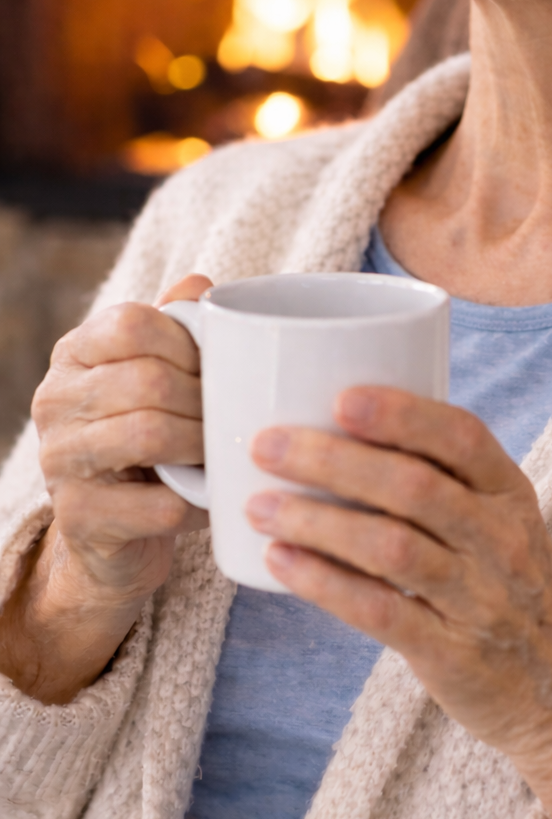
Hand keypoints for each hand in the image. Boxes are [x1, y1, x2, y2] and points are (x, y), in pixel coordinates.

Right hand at [0, 274, 210, 703]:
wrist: (115, 534)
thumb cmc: (147, 437)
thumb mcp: (158, 372)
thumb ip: (176, 324)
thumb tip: (201, 284)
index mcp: (75, 353)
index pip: (130, 322)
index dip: (187, 342)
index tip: (214, 367)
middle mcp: (55, 400)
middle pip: (147, 379)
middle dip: (203, 398)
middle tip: (229, 416)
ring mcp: (59, 460)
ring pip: (148, 434)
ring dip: (200, 444)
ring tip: (219, 450)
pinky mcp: (77, 518)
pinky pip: (155, 503)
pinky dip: (194, 501)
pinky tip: (204, 497)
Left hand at [247, 389, 551, 818]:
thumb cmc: (511, 584)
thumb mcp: (502, 520)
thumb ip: (441, 479)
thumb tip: (334, 425)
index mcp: (510, 491)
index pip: (462, 437)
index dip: (402, 413)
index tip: (341, 397)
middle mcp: (500, 540)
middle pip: (413, 487)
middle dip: (333, 460)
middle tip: (268, 445)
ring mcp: (479, 599)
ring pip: (389, 548)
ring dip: (316, 520)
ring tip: (258, 504)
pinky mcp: (452, 654)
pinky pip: (380, 611)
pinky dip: (324, 583)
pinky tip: (280, 561)